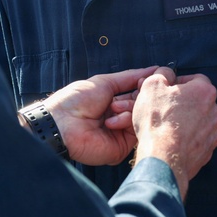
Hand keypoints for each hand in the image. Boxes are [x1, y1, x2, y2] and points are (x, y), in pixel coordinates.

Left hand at [38, 66, 159, 165]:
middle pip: (143, 105)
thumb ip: (129, 77)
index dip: (145, 85)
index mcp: (114, 103)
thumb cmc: (77, 100)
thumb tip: (154, 69)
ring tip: (113, 108)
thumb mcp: (104, 82)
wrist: (63, 123)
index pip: (138, 94)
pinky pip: (135, 132)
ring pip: (141, 118)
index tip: (153, 77)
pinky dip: (126, 121)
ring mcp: (121, 134)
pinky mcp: (122, 148)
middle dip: (139, 96)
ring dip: (129, 108)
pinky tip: (112, 121)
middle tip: (133, 91)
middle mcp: (119, 118)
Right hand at [133, 68, 216, 200]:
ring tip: (167, 127)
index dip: (178, 83)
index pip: (195, 79)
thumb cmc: (158, 120)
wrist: (164, 158)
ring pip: (199, 121)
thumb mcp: (151, 86)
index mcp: (205, 91)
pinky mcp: (208, 151)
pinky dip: (187, 139)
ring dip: (186, 121)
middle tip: (164, 108)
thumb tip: (166, 74)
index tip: (166, 90)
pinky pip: (197, 139)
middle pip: (198, 101)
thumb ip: (162, 74)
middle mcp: (215, 111)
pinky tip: (172, 140)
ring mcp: (214, 133)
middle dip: (183, 103)